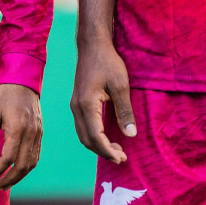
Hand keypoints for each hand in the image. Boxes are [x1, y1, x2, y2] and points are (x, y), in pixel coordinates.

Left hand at [0, 84, 42, 190]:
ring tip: (5, 183)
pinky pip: (36, 155)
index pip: (8, 158)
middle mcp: (31, 133)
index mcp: (18, 128)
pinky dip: (27, 167)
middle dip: (8, 179)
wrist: (23, 81)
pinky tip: (17, 171)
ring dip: (18, 177)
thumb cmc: (4, 96)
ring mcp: (38, 134)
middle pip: (22, 165)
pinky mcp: (40, 133)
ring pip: (31, 163)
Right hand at [71, 40, 134, 163]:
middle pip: (87, 140)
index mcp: (86, 105)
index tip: (122, 158)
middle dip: (103, 152)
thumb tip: (130, 135)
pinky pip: (83, 126)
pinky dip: (94, 136)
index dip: (108, 151)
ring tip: (116, 150)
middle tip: (122, 158)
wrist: (92, 46)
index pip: (95, 137)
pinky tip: (107, 137)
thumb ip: (125, 111)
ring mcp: (75, 106)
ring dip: (98, 145)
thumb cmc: (108, 62)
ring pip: (83, 135)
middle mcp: (77, 108)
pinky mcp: (77, 103)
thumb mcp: (121, 85)